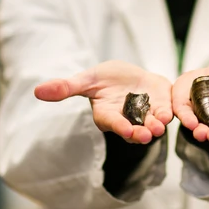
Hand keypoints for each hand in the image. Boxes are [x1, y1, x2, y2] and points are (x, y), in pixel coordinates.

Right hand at [34, 60, 172, 143]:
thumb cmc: (104, 79)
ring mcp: (146, 115)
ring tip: (160, 125)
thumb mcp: (86, 80)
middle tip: (147, 134)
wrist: (128, 74)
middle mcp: (127, 120)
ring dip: (157, 126)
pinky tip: (170, 113)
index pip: (112, 123)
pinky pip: (166, 113)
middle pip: (134, 130)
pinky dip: (168, 114)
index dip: (119, 126)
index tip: (125, 128)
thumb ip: (66, 87)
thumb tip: (37, 91)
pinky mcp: (161, 107)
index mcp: (107, 115)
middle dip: (140, 133)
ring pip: (152, 125)